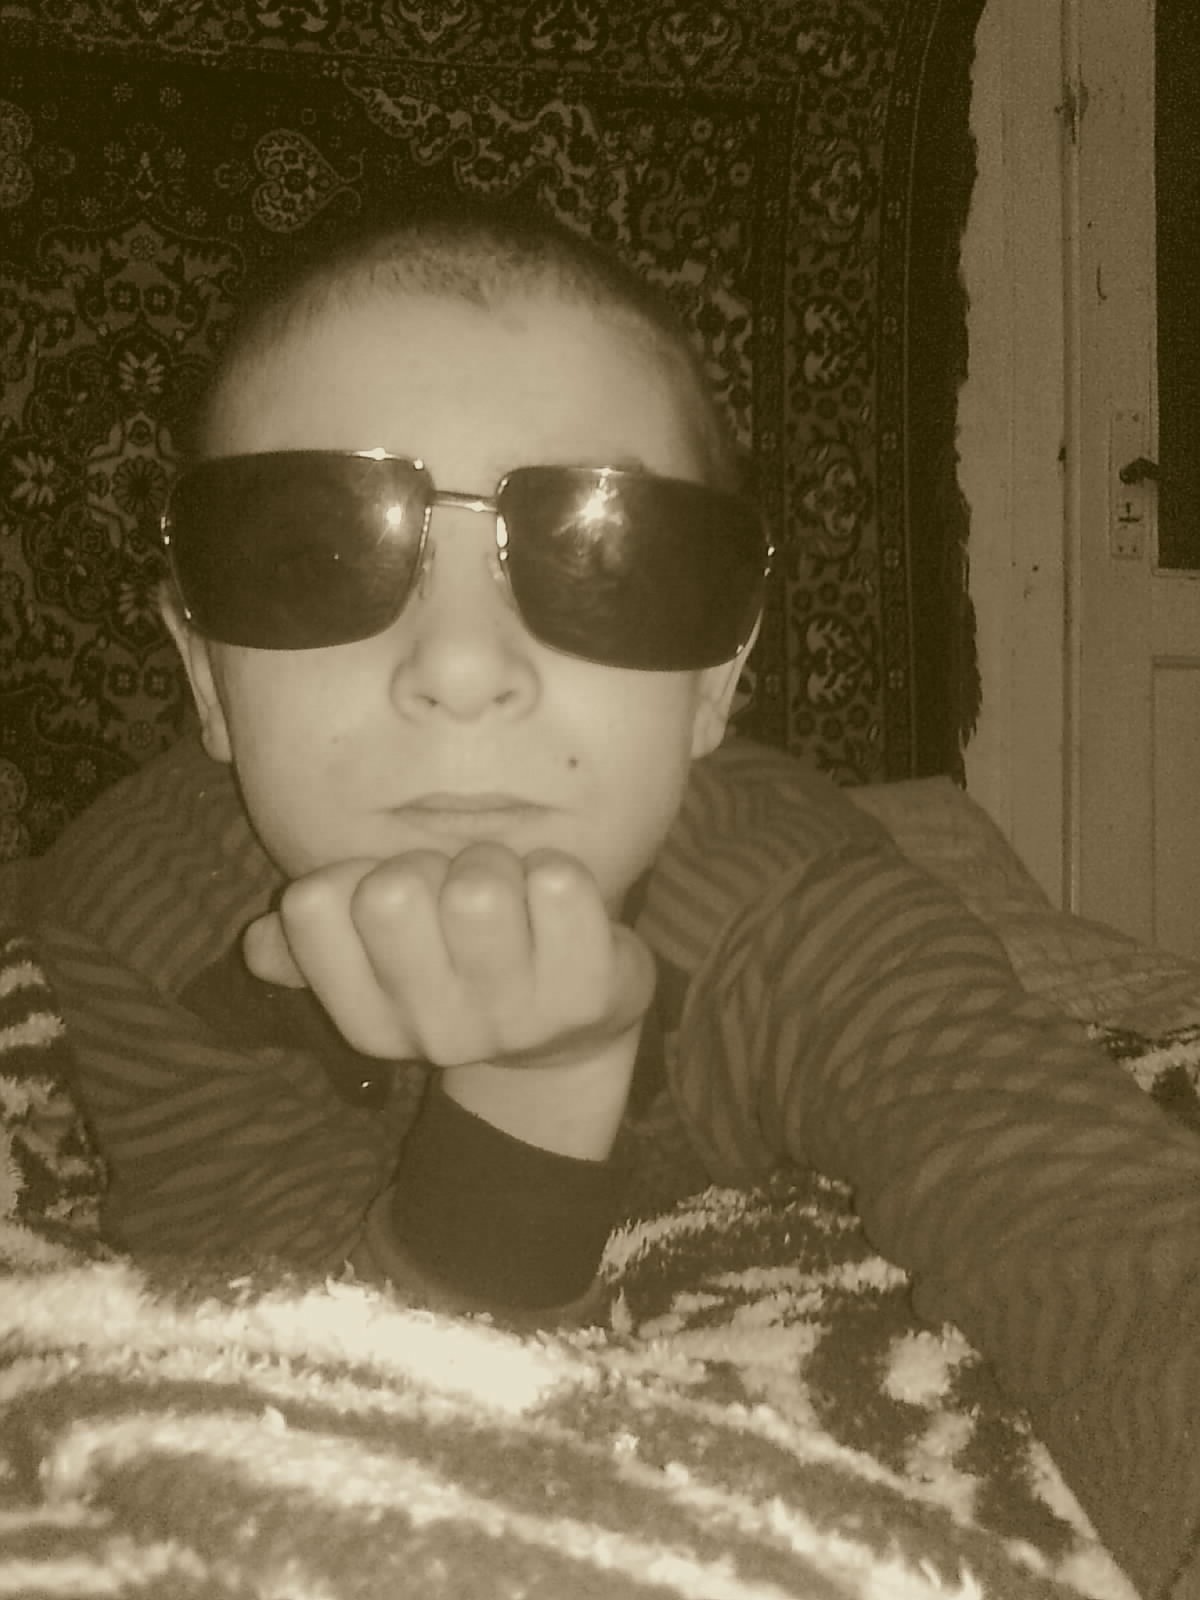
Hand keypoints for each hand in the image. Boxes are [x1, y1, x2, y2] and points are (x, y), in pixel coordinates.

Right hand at [242, 843, 655, 1070]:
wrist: (571, 1032)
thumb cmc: (462, 966)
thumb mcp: (382, 965)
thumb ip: (314, 946)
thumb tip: (259, 945)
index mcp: (368, 1019)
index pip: (313, 907)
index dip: (354, 873)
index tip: (393, 891)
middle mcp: (434, 1031)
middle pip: (391, 892)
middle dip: (429, 864)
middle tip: (459, 886)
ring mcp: (514, 1019)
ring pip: (475, 888)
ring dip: (496, 864)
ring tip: (513, 894)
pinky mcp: (588, 995)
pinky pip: (557, 886)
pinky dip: (557, 871)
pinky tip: (558, 905)